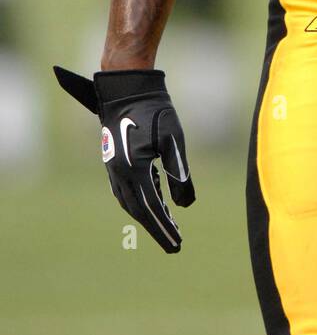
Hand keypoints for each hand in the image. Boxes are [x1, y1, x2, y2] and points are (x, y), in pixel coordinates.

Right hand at [54, 65, 194, 251]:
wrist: (128, 89)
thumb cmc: (155, 111)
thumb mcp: (173, 140)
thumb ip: (179, 173)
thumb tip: (185, 206)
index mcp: (132, 169)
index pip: (150, 208)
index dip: (164, 227)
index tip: (177, 244)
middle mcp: (118, 173)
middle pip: (138, 210)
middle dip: (157, 228)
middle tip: (175, 245)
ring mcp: (114, 168)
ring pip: (131, 202)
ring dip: (149, 216)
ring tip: (169, 227)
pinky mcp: (115, 162)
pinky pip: (127, 190)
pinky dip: (142, 201)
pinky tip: (158, 203)